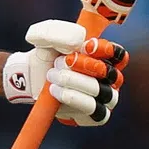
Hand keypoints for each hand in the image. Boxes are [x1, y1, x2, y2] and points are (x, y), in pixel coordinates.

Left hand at [2, 19, 128, 125]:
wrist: (30, 77)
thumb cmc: (45, 55)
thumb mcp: (45, 37)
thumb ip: (59, 32)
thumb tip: (79, 40)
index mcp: (104, 57)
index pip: (118, 55)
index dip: (106, 50)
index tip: (86, 47)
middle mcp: (109, 78)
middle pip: (110, 73)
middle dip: (85, 66)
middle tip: (61, 61)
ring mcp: (104, 98)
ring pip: (101, 91)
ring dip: (75, 82)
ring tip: (52, 76)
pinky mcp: (95, 116)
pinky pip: (95, 110)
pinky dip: (75, 99)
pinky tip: (57, 92)